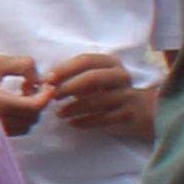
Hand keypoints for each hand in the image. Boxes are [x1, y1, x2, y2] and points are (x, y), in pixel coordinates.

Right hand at [0, 53, 43, 136]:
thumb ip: (23, 65)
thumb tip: (41, 79)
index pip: (35, 107)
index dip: (46, 95)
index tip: (46, 83)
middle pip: (32, 118)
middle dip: (38, 101)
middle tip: (28, 85)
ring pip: (25, 127)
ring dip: (29, 111)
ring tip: (18, 95)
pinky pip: (15, 131)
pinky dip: (19, 119)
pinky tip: (9, 105)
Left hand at [41, 49, 156, 142]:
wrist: (141, 111)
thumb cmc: (107, 91)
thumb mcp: (93, 80)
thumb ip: (72, 78)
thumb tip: (42, 82)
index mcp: (110, 63)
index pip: (86, 60)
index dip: (65, 69)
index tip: (47, 79)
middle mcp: (120, 76)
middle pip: (93, 77)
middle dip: (69, 86)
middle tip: (53, 96)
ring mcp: (127, 95)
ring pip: (99, 100)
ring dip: (75, 107)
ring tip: (59, 113)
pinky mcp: (129, 114)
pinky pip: (105, 118)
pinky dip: (86, 121)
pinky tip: (73, 123)